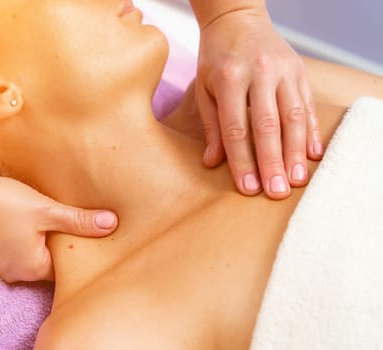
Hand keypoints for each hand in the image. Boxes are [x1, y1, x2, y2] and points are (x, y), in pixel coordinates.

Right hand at [0, 174, 117, 282]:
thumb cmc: (2, 202)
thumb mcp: (46, 210)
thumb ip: (78, 221)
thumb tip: (111, 224)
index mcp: (32, 268)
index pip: (68, 268)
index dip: (82, 250)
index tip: (94, 234)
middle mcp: (17, 273)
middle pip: (52, 262)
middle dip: (64, 243)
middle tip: (79, 221)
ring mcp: (3, 264)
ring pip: (36, 253)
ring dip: (46, 238)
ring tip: (56, 217)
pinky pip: (21, 248)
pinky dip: (31, 236)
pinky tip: (33, 218)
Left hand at [195, 7, 322, 198]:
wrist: (237, 20)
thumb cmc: (216, 58)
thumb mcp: (204, 89)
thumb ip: (211, 126)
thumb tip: (212, 162)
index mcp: (230, 78)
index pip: (237, 128)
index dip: (243, 161)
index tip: (248, 188)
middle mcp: (260, 73)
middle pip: (268, 126)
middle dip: (273, 162)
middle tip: (277, 192)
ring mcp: (284, 71)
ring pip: (294, 117)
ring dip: (296, 152)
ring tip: (297, 180)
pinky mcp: (301, 71)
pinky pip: (308, 106)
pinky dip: (312, 132)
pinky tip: (312, 155)